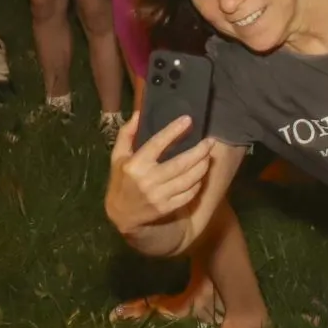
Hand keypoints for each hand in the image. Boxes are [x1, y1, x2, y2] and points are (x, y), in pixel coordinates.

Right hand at [104, 112, 214, 233]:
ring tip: (208, 155)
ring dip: (202, 166)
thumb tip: (138, 114)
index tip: (188, 120)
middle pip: (180, 164)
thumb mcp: (118, 156)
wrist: (121, 213)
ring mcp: (158, 196)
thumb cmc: (121, 180)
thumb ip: (126, 134)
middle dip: (199, 151)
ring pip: (188, 180)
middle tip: (210, 141)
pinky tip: (201, 174)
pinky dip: (198, 183)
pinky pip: (188, 194)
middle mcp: (148, 180)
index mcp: (135, 164)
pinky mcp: (167, 208)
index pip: (157, 144)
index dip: (173, 130)